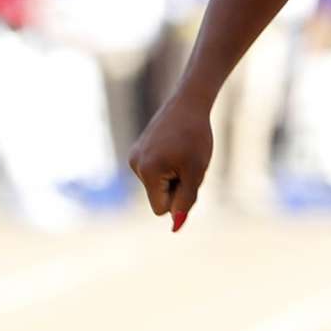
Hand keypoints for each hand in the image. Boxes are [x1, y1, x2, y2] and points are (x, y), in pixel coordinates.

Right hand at [127, 93, 214, 231]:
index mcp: (147, 172)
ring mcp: (134, 157)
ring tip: (182, 154)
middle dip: (175, 188)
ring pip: (157, 186)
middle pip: (158, 198)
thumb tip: (175, 227)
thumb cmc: (196, 138)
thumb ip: (186, 201)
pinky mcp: (137, 150)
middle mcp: (135, 165)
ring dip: (173, 177)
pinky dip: (167, 167)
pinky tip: (175, 149)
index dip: (179, 201)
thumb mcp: (196, 173)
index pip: (161, 209)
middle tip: (188, 163)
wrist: (189, 104)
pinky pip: (154, 173)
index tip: (189, 179)